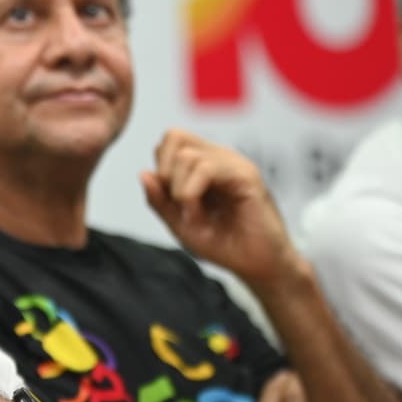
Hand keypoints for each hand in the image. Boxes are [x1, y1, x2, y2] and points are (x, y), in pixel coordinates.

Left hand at [139, 129, 300, 289]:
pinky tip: (198, 213)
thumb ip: (159, 200)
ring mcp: (233, 163)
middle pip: (174, 136)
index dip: (161, 169)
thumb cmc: (224, 244)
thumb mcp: (180, 224)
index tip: (172, 201)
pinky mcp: (246, 175)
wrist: (257, 265)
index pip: (168, 142)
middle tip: (178, 202)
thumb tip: (143, 173)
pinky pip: (206, 168)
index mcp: (203, 164)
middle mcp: (218, 157)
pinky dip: (191, 192)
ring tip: (193, 214)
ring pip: (186, 154)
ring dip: (179, 189)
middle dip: (165, 171)